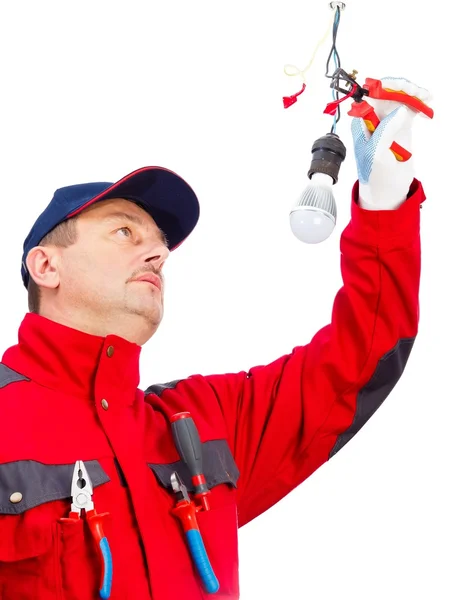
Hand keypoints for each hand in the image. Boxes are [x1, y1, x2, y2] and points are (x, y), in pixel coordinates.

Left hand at [351, 77, 431, 209]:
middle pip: (387, 91)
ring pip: (400, 97)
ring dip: (413, 93)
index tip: (402, 90)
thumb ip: (386, 130)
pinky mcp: (400, 126)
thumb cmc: (375, 174)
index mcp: (361, 122)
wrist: (386, 189)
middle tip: (418, 94)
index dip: (385, 87)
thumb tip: (401, 108)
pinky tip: (427, 107)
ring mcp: (387, 121)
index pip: (370, 94)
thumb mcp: (376, 153)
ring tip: (426, 98)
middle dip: (402, 88)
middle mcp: (373, 117)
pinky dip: (419, 103)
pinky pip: (410, 107)